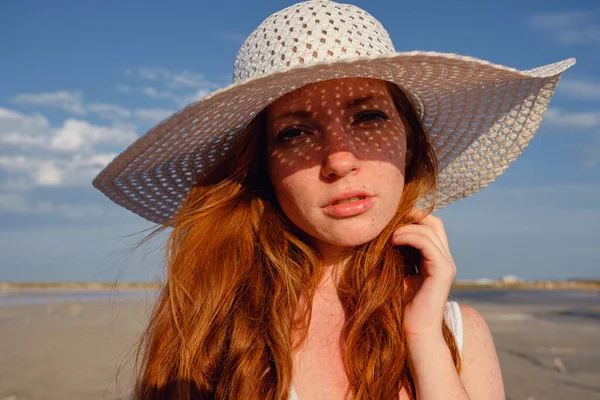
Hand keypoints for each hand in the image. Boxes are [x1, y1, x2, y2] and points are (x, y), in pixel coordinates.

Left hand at [392, 207, 456, 339]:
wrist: (413, 332)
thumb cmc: (400, 306)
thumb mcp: (397, 273)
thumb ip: (397, 254)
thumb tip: (382, 235)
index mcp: (435, 259)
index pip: (430, 226)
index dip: (412, 217)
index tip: (389, 217)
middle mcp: (444, 259)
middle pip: (434, 223)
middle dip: (412, 215)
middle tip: (390, 217)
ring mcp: (446, 264)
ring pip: (430, 230)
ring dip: (407, 226)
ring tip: (389, 233)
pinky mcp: (443, 271)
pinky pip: (428, 243)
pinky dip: (410, 236)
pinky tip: (394, 239)